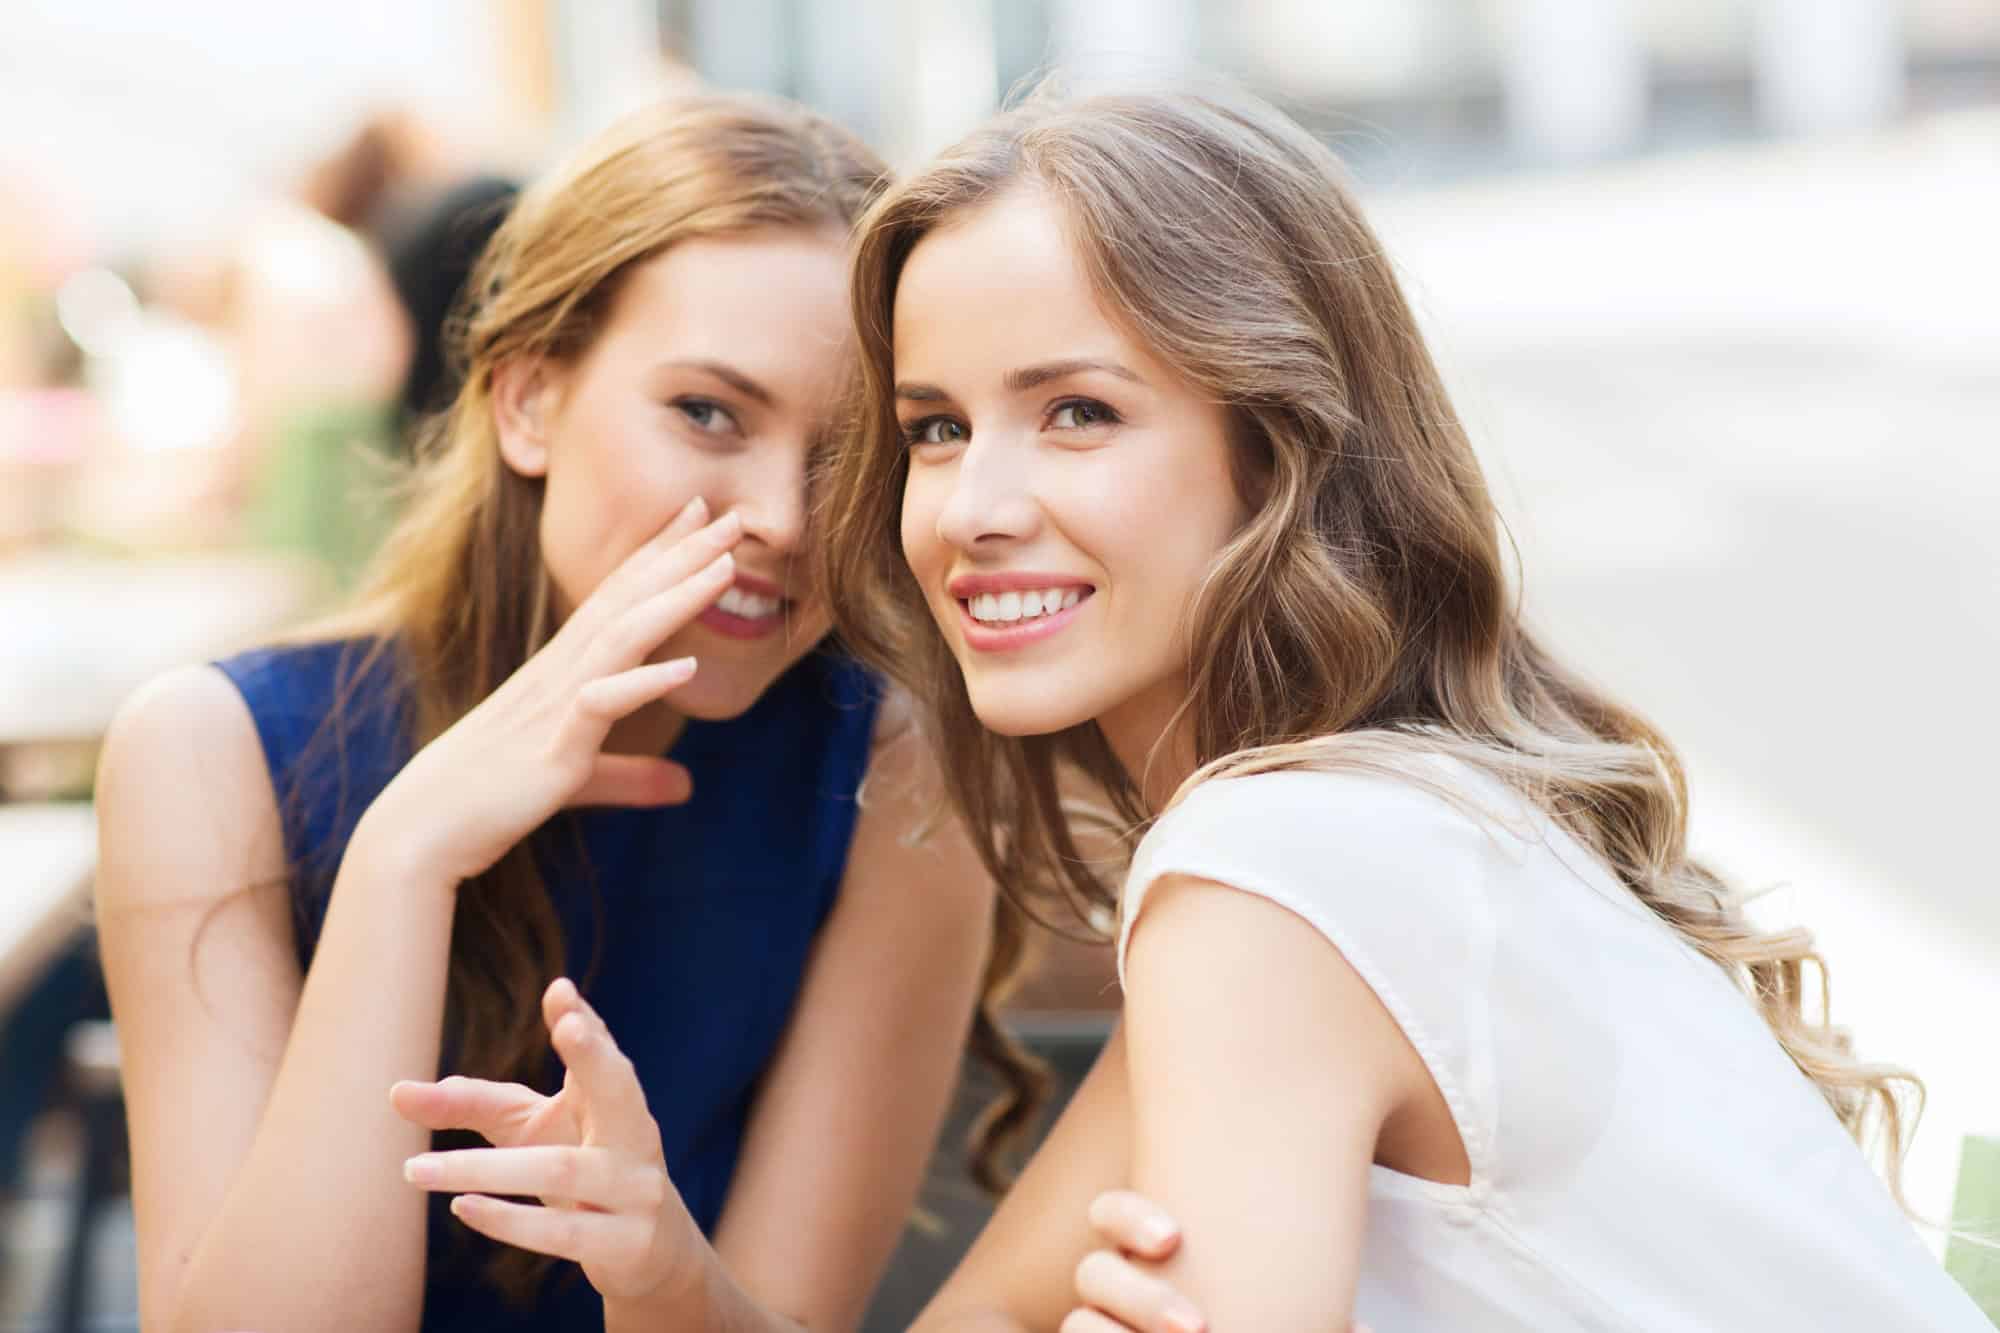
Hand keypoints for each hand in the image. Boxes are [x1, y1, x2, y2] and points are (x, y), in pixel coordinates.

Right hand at [364, 496, 740, 884]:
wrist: (422, 830)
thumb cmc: (490, 798)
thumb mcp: (577, 781)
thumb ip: (631, 777)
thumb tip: (685, 787)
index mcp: (562, 670)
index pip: (616, 596)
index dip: (659, 553)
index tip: (699, 513)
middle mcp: (560, 672)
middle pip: (628, 598)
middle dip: (682, 553)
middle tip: (731, 514)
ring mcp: (555, 703)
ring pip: (624, 634)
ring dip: (676, 597)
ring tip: (727, 566)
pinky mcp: (553, 747)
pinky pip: (601, 704)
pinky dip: (644, 683)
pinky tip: (688, 668)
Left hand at [393, 979, 701, 1306]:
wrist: (651, 1250)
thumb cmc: (581, 1170)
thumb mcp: (530, 1131)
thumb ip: (472, 1105)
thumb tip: (395, 1093)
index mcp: (616, 1099)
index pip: (602, 1053)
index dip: (586, 1027)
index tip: (560, 993)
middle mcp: (637, 1135)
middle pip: (618, 1089)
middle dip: (596, 1056)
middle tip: (569, 1026)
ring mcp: (638, 1189)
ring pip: (561, 1171)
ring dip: (485, 1170)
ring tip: (415, 1168)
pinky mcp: (626, 1243)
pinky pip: (562, 1234)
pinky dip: (508, 1221)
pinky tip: (461, 1206)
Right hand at [1065, 1191, 1370, 1332]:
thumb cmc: (1264, 1322)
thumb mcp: (1291, 1314)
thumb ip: (1314, 1309)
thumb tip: (1363, 1329)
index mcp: (1150, 1252)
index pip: (1108, 1213)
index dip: (1129, 1219)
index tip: (1173, 1238)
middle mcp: (1116, 1288)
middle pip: (1093, 1272)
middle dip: (1141, 1296)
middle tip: (1200, 1326)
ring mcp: (1105, 1325)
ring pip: (1078, 1321)